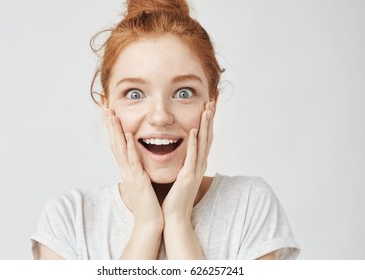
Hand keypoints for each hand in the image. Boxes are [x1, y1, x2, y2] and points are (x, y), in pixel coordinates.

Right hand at [104, 109, 163, 229]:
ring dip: (116, 132)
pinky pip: (133, 161)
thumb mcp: (141, 182)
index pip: (118, 146)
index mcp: (128, 170)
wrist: (149, 221)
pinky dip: (130, 148)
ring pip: (120, 149)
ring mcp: (130, 174)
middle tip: (105, 109)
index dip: (113, 131)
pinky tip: (129, 135)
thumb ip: (138, 171)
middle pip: (115, 144)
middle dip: (110, 126)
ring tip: (112, 116)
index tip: (110, 116)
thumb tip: (138, 163)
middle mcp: (126, 170)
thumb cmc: (147, 203)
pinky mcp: (138, 180)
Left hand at [162, 101, 213, 221]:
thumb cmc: (175, 196)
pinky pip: (192, 157)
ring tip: (207, 110)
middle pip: (207, 138)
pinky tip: (194, 130)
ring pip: (203, 144)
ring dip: (205, 126)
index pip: (203, 139)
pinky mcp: (187, 177)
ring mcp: (195, 171)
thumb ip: (181, 162)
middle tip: (212, 102)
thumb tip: (177, 150)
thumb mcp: (179, 175)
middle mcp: (199, 165)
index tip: (208, 108)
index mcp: (196, 164)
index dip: (207, 123)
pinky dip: (194, 143)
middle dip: (210, 120)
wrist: (174, 216)